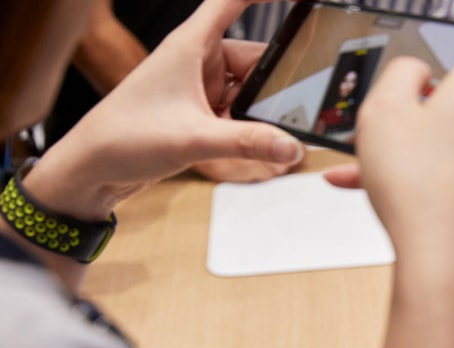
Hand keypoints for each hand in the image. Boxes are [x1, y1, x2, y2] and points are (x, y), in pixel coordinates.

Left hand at [26, 0, 303, 221]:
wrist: (92, 171)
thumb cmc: (123, 138)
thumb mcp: (192, 139)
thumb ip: (246, 142)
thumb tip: (292, 146)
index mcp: (191, 46)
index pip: (233, 2)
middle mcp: (198, 62)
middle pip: (255, 58)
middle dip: (281, 79)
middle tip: (307, 102)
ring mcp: (201, 89)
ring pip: (250, 89)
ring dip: (268, 108)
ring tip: (290, 128)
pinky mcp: (201, 114)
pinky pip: (239, 113)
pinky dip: (254, 126)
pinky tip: (267, 145)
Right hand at [349, 0, 453, 279]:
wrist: (443, 261)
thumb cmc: (421, 191)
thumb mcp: (383, 111)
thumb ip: (401, 73)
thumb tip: (416, 73)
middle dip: (428, 88)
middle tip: (392, 105)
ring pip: (452, 126)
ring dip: (410, 133)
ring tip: (364, 154)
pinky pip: (451, 159)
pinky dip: (415, 163)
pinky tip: (366, 180)